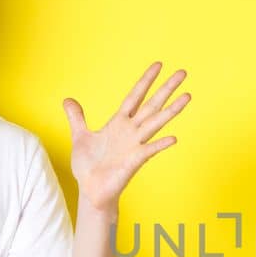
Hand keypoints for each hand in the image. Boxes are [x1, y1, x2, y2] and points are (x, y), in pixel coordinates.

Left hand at [61, 61, 191, 213]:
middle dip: (166, 89)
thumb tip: (68, 100)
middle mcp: (131, 131)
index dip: (146, 81)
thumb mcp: (80, 136)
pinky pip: (149, 150)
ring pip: (156, 123)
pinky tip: (173, 138)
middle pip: (152, 104)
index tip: (158, 65)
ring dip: (172, 110)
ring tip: (187, 96)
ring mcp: (135, 146)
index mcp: (119, 123)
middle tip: (183, 72)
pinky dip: (160, 145)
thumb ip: (77, 117)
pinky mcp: (134, 162)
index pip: (136, 96)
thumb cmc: (89, 166)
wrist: (91, 191)